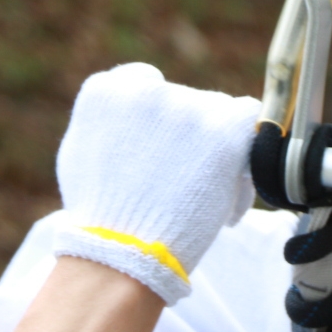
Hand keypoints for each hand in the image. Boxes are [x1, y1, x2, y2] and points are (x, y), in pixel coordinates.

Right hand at [53, 63, 260, 303]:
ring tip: (206, 193)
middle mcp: (147, 90)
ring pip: (218, 113)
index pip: (146, 82)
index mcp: (107, 91)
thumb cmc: (101, 215)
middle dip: (189, 136)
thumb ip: (111, 120)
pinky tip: (233, 178)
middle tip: (186, 181)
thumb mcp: (82, 151)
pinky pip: (249, 117)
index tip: (164, 148)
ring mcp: (186, 108)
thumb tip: (132, 112)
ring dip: (218, 146)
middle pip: (185, 100)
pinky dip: (246, 143)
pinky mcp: (223, 130)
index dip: (159, 119)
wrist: (123, 249)